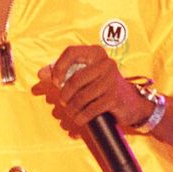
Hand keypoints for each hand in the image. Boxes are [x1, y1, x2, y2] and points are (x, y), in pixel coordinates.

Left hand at [35, 45, 152, 128]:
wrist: (131, 103)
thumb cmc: (102, 87)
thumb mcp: (82, 76)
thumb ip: (60, 73)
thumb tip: (41, 74)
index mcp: (95, 53)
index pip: (71, 52)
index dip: (59, 67)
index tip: (56, 82)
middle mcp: (106, 63)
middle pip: (75, 78)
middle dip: (65, 94)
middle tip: (64, 102)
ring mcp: (112, 81)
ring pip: (82, 96)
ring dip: (72, 108)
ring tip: (71, 112)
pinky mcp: (115, 98)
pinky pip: (91, 109)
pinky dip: (81, 117)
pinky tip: (79, 119)